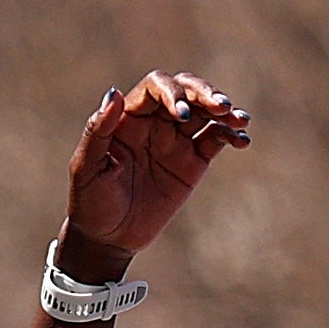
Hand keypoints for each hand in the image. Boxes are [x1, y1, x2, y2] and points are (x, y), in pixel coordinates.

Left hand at [61, 68, 248, 272]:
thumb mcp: (86, 168)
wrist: (108, 240)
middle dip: (205, 93)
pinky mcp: (192, 162)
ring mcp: (176, 141)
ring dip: (225, 111)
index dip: (173, 92)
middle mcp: (155, 123)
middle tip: (222, 107)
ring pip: (206, 112)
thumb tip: (113, 92)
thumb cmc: (90, 203)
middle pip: (186, 90)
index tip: (182, 114)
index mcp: (129, 117)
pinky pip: (216, 140)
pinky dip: (231, 136)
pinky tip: (242, 141)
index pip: (156, 87)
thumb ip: (97, 131)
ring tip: (240, 120)